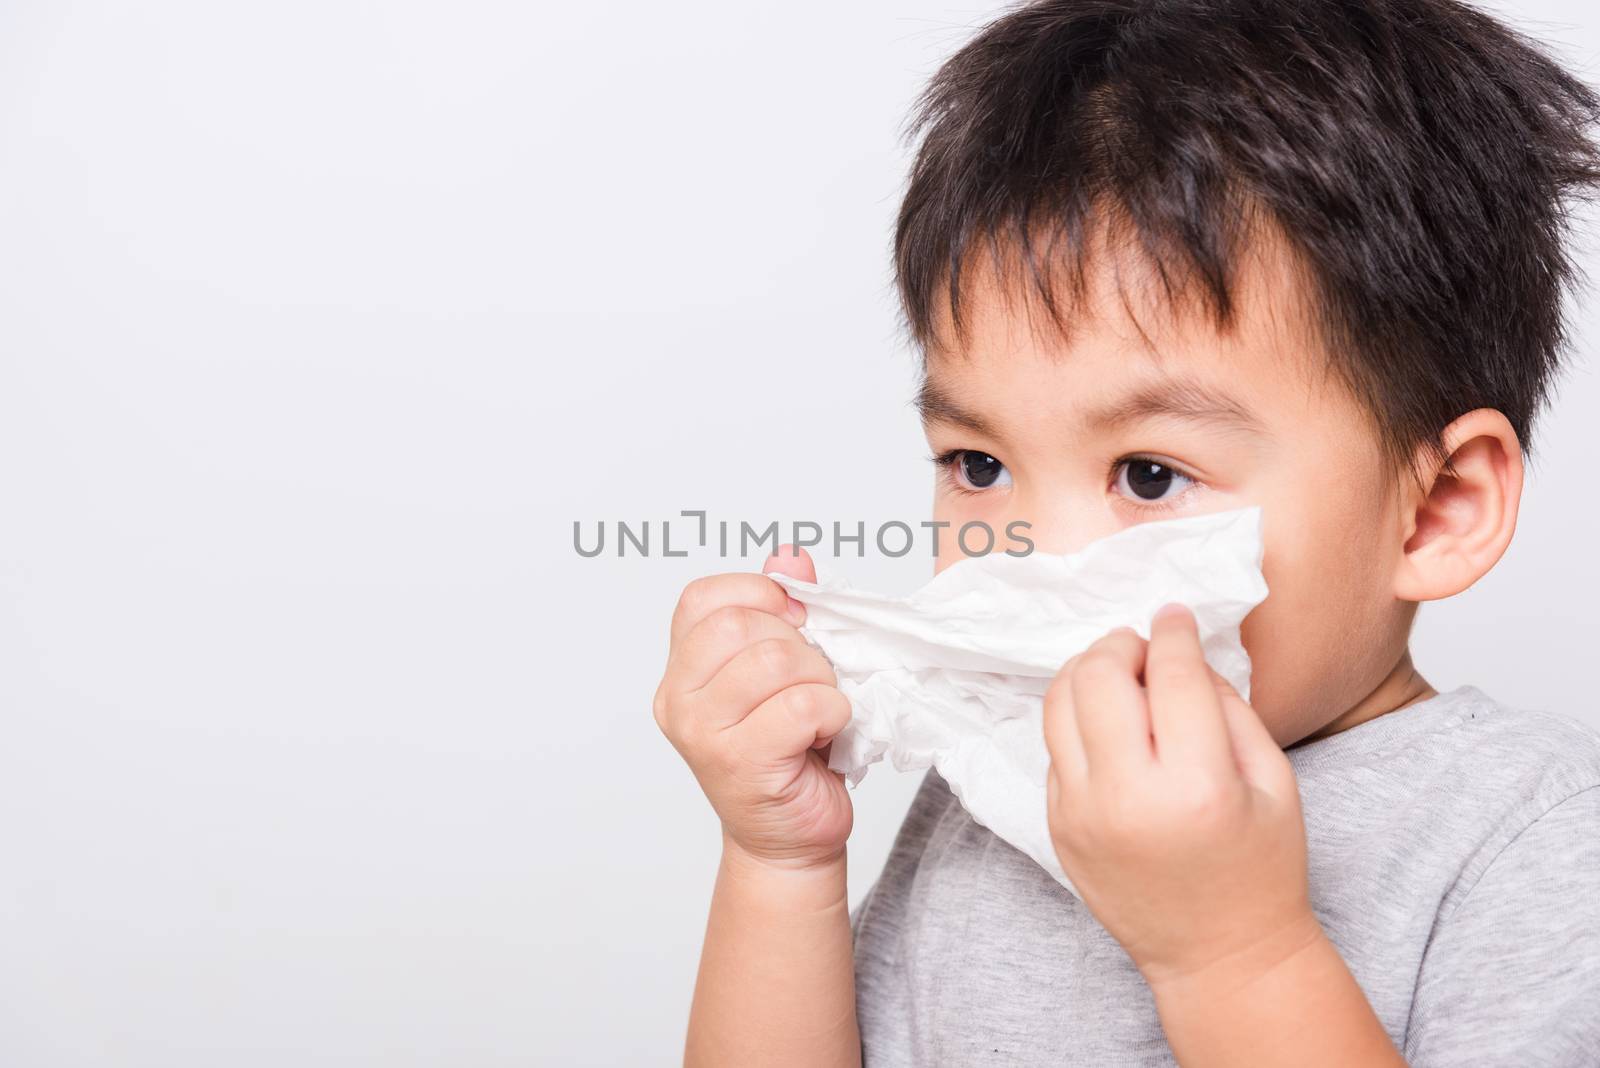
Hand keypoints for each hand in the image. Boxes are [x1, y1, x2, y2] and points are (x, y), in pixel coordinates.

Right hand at [654, 545, 853, 870]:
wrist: (789, 840)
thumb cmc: (790, 753)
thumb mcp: (786, 672)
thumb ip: (781, 612)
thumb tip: (790, 556)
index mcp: (681, 670)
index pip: (701, 599)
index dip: (759, 593)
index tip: (796, 619)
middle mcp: (678, 699)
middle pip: (740, 625)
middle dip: (799, 644)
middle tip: (813, 678)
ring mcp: (702, 734)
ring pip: (774, 660)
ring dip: (819, 680)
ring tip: (818, 708)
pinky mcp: (739, 763)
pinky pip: (801, 706)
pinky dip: (831, 713)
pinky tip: (823, 735)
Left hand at [1042, 603, 1319, 991]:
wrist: (1220, 956)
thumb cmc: (1260, 868)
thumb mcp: (1274, 781)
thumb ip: (1227, 707)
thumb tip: (1181, 652)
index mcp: (1196, 785)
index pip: (1171, 675)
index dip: (1173, 632)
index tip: (1174, 615)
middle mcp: (1127, 797)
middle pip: (1098, 677)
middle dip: (1120, 644)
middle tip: (1143, 647)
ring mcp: (1080, 812)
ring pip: (1058, 704)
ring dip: (1087, 672)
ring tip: (1120, 675)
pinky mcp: (1056, 825)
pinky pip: (1054, 747)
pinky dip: (1077, 720)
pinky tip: (1110, 726)